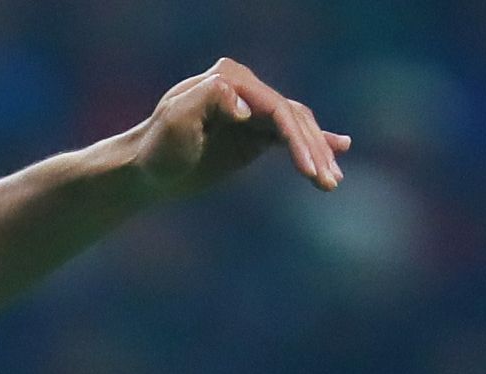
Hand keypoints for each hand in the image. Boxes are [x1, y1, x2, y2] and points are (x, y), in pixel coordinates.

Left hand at [129, 58, 348, 198]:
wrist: (144, 170)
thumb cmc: (157, 148)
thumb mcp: (176, 122)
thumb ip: (207, 100)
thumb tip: (245, 104)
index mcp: (229, 79)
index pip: (274, 107)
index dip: (296, 137)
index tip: (307, 168)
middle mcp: (246, 88)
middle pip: (292, 117)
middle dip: (313, 150)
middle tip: (326, 181)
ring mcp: (253, 109)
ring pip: (297, 127)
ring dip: (318, 153)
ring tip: (331, 182)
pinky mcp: (254, 131)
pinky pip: (290, 135)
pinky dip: (314, 143)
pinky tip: (341, 147)